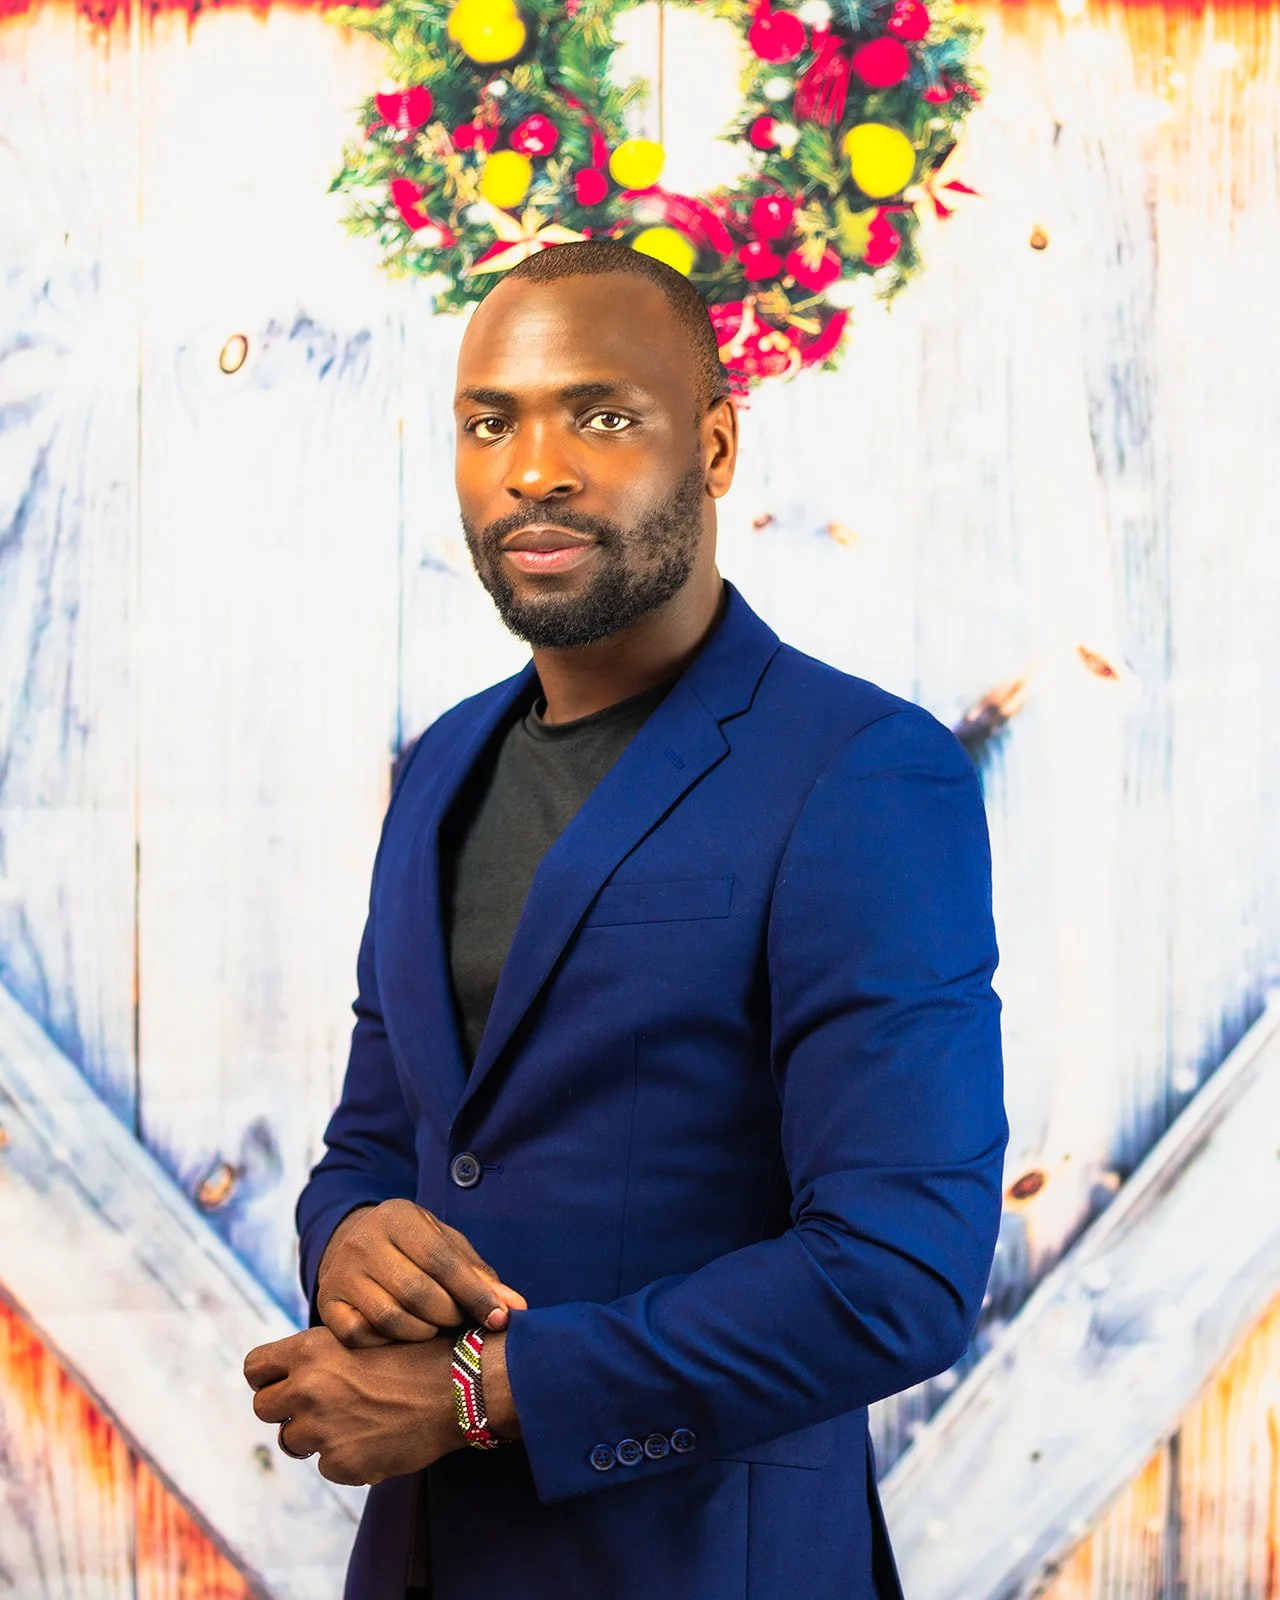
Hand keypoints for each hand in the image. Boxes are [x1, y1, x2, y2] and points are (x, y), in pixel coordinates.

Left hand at [244, 1325, 460, 1484]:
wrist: (456, 1388)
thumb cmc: (416, 1353)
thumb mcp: (363, 1333)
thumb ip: (322, 1355)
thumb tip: (292, 1373)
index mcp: (310, 1350)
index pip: (255, 1367)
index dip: (267, 1376)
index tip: (281, 1381)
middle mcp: (307, 1390)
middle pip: (263, 1407)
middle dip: (286, 1408)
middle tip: (320, 1404)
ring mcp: (321, 1431)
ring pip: (291, 1441)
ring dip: (314, 1435)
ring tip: (355, 1419)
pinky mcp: (340, 1465)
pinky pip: (326, 1465)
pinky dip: (345, 1456)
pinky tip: (376, 1438)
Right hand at [317, 1199, 526, 1348]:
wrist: (356, 1246)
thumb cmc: (415, 1249)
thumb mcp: (447, 1247)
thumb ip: (479, 1275)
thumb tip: (516, 1309)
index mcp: (397, 1216)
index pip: (442, 1260)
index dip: (475, 1294)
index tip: (501, 1320)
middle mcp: (363, 1240)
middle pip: (417, 1292)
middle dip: (449, 1315)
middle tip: (460, 1321)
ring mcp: (340, 1273)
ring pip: (390, 1318)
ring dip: (423, 1332)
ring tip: (435, 1327)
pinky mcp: (326, 1304)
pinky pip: (361, 1336)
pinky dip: (389, 1343)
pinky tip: (402, 1336)